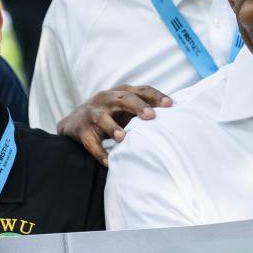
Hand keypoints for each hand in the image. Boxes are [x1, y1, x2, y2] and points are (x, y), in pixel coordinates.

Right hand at [56, 84, 172, 165]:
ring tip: (123, 138)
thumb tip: (178, 116)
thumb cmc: (111, 115)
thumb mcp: (126, 109)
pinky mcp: (81, 129)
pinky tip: (108, 162)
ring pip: (102, 118)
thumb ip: (146, 110)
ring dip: (113, 128)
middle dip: (137, 106)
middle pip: (123, 98)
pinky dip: (99, 152)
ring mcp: (92, 113)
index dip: (155, 96)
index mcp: (121, 92)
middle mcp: (106, 98)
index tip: (171, 105)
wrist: (74, 123)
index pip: (141, 90)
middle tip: (151, 116)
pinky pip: (90, 141)